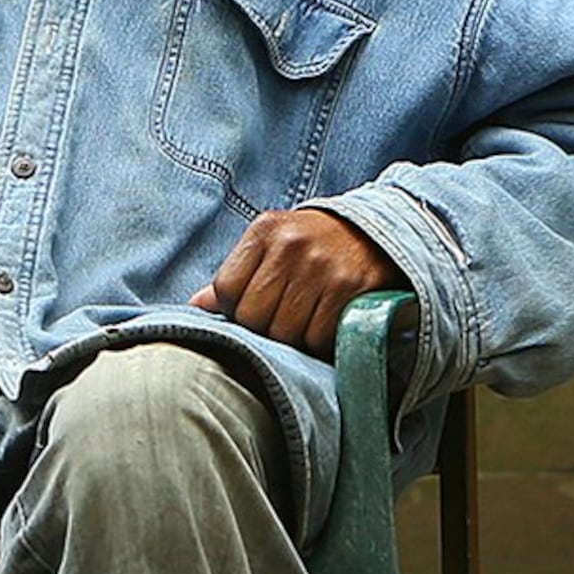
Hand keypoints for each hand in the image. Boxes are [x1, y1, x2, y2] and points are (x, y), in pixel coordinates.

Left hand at [193, 207, 401, 357]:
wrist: (377, 234)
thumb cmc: (314, 246)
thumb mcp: (272, 247)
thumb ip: (236, 276)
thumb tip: (196, 306)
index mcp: (264, 231)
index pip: (226, 290)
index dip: (237, 309)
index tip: (257, 306)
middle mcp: (291, 245)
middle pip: (253, 317)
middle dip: (265, 327)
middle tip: (283, 318)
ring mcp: (321, 266)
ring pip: (284, 332)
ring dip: (293, 338)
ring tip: (305, 320)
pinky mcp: (349, 288)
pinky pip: (317, 338)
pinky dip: (319, 342)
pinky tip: (326, 324)